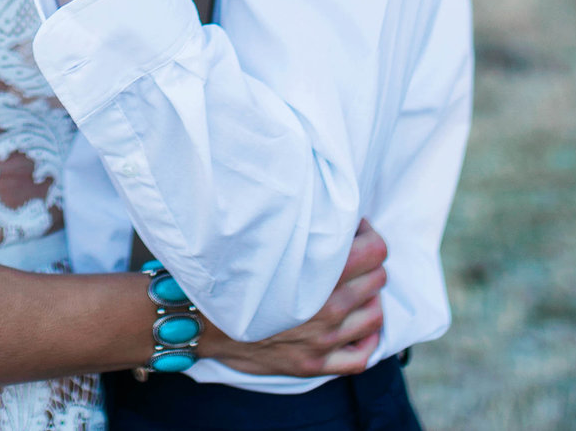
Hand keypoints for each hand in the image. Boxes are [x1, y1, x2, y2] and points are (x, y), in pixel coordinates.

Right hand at [203, 220, 388, 377]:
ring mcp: (323, 341)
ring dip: (369, 300)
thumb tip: (327, 211)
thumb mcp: (265, 242)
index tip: (353, 232)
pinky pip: (360, 358)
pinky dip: (366, 341)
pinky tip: (356, 328)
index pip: (375, 251)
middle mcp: (327, 309)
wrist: (198, 319)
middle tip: (350, 258)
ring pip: (375, 317)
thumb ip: (301, 230)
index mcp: (317, 273)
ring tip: (353, 290)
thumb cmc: (230, 275)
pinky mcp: (313, 364)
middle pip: (377, 280)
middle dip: (368, 264)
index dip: (368, 236)